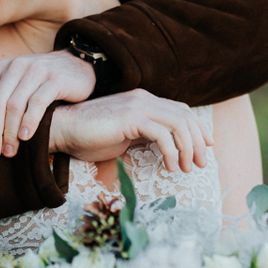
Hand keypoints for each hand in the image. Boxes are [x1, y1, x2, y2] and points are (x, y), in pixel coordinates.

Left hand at [0, 49, 94, 157]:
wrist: (75, 66)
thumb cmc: (36, 79)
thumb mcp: (8, 79)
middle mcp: (14, 67)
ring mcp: (35, 72)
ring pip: (15, 105)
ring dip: (10, 132)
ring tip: (8, 152)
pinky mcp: (54, 80)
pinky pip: (38, 103)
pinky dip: (30, 122)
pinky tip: (26, 137)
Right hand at [48, 89, 212, 172]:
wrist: (63, 129)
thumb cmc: (89, 137)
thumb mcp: (124, 136)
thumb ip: (144, 135)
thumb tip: (165, 146)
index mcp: (143, 101)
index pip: (181, 110)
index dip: (197, 128)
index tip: (205, 147)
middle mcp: (144, 98)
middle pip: (185, 115)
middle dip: (197, 141)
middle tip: (201, 163)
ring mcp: (137, 105)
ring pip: (178, 123)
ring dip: (188, 148)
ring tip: (187, 168)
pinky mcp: (130, 117)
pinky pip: (162, 134)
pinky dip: (171, 152)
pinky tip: (169, 166)